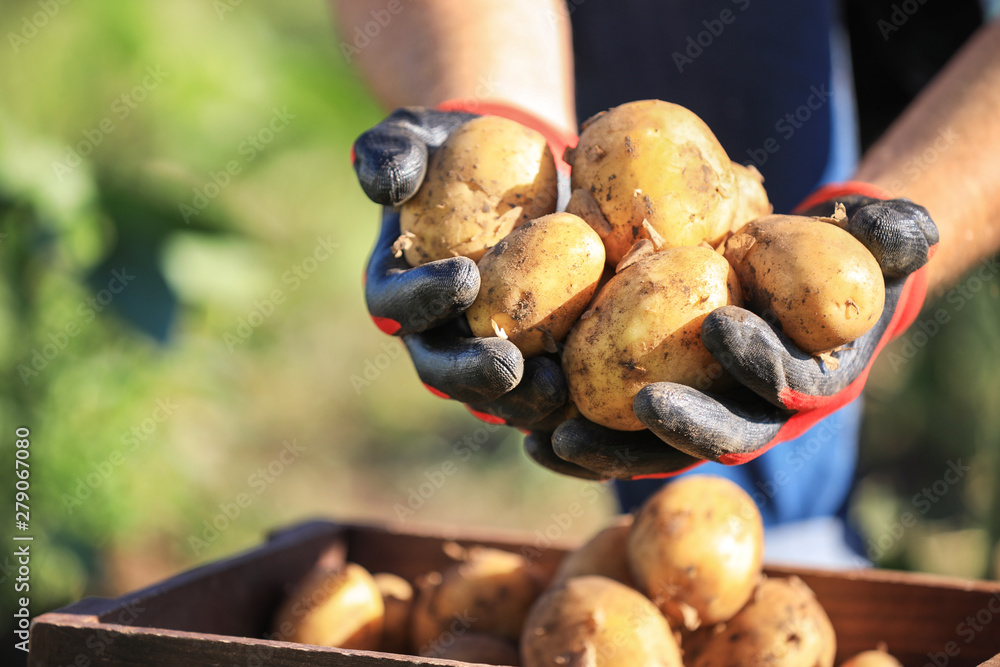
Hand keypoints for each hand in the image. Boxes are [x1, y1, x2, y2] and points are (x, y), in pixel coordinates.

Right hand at [355, 103, 574, 425]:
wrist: (507, 174)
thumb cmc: (453, 154)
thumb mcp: (417, 138)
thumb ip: (391, 152)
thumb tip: (389, 185)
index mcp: (399, 287)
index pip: (396, 307)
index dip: (423, 299)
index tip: (465, 277)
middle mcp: (434, 331)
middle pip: (441, 368)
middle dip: (471, 373)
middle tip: (508, 366)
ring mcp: (479, 352)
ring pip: (490, 394)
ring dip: (521, 400)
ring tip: (558, 391)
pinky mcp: (527, 359)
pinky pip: (538, 390)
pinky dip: (562, 401)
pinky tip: (593, 397)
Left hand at [539, 183, 937, 478]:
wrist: (774, 283)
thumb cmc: (828, 264)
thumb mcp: (868, 243)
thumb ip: (891, 238)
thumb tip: (909, 231)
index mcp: (800, 383)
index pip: (784, 384)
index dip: (761, 361)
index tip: (723, 324)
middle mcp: (745, 414)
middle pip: (712, 434)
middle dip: (677, 425)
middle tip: (637, 402)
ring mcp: (692, 417)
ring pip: (649, 447)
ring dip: (605, 449)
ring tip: (554, 435)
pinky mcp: (644, 409)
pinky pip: (608, 431)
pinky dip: (574, 436)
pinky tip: (529, 431)